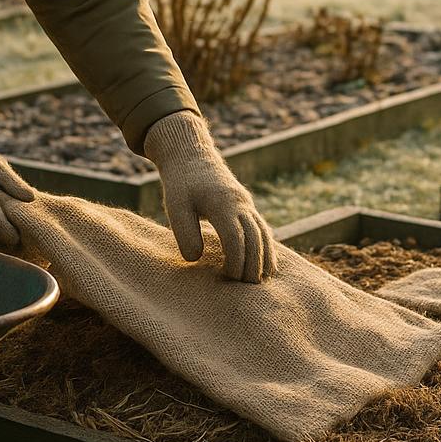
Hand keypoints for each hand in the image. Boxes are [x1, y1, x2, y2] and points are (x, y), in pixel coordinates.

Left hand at [144, 112, 277, 282]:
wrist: (191, 154)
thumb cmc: (180, 182)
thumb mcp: (174, 205)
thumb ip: (185, 232)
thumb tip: (195, 259)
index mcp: (222, 204)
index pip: (236, 238)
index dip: (236, 261)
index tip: (229, 278)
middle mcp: (240, 203)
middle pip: (256, 238)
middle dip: (255, 264)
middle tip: (250, 287)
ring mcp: (246, 203)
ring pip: (264, 232)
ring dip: (266, 256)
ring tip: (264, 280)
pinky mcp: (246, 205)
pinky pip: (262, 227)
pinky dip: (266, 246)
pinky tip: (265, 262)